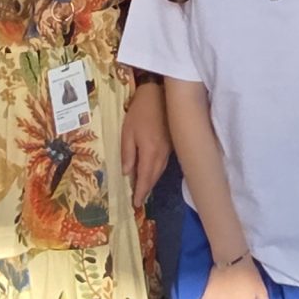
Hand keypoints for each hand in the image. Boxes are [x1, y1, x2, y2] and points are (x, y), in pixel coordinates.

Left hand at [122, 81, 170, 203]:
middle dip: (146, 190)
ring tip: (144, 190)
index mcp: (150, 153)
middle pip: (154, 178)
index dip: (140, 192)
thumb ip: (127, 154)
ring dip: (152, 182)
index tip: (136, 204)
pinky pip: (163, 164)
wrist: (160, 94)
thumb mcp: (127, 131)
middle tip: (139, 201)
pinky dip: (157, 172)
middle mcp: (161, 155)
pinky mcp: (172, 145)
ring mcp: (169, 150)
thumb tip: (127, 173)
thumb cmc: (140, 111)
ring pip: (160, 172)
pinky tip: (152, 173)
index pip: (144, 178)